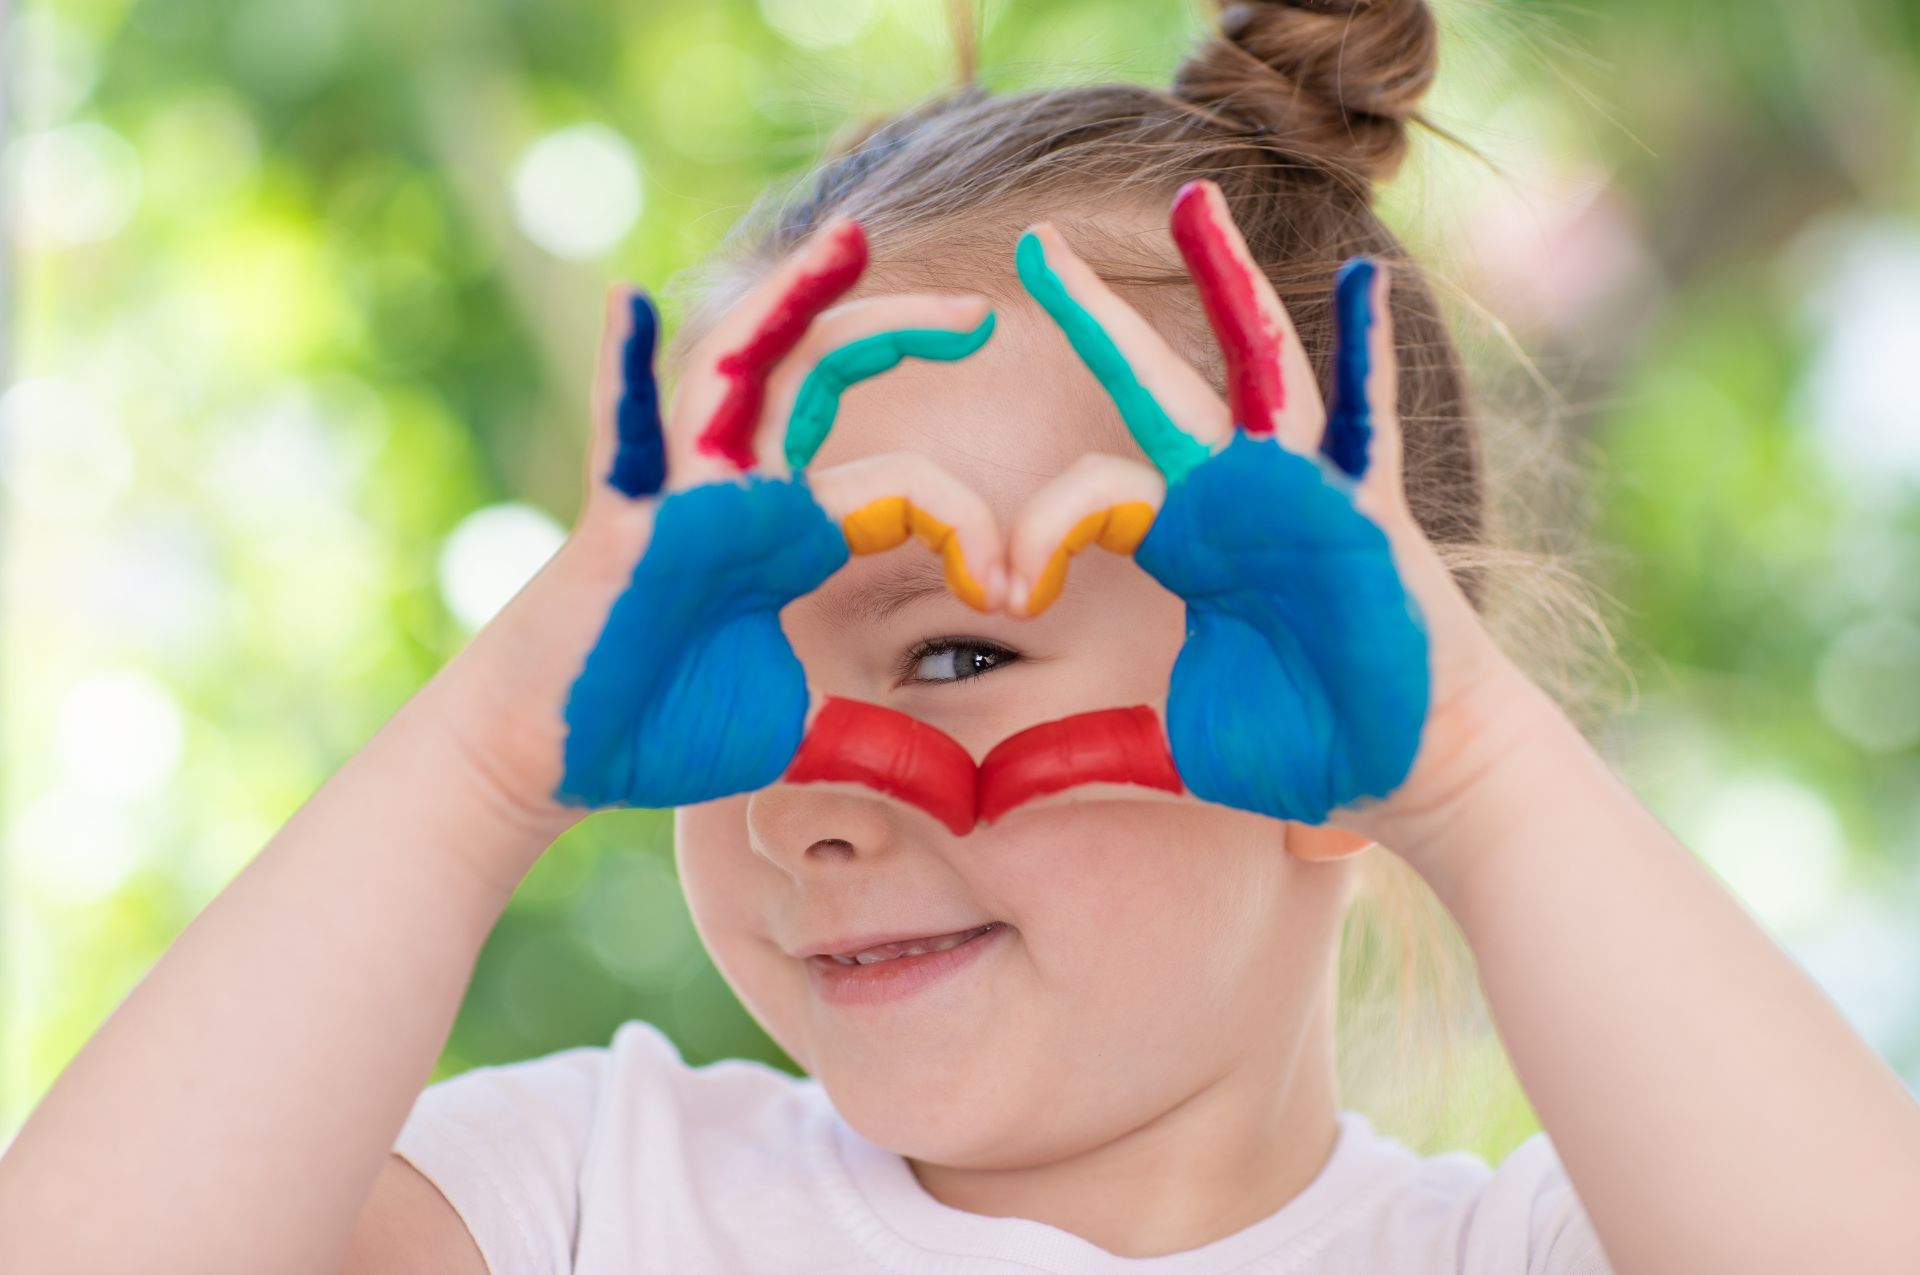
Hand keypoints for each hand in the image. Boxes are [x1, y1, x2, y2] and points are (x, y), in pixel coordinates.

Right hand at [423, 215, 1003, 839]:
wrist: (557, 755)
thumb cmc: (666, 727)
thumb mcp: (803, 732)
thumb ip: (883, 745)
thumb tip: (968, 794)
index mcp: (793, 531)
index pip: (902, 487)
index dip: (968, 526)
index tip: (1014, 587)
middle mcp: (742, 491)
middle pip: (822, 378)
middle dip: (897, 332)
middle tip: (984, 314)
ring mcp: (679, 495)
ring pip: (738, 370)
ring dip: (788, 300)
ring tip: (847, 241)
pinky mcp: (623, 523)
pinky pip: (622, 435)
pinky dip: (621, 370)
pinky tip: (628, 304)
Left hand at [1005, 180, 1522, 849]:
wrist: (1411, 772)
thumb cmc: (1301, 748)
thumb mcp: (1171, 749)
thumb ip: (1085, 753)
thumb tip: (988, 795)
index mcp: (1184, 541)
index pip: (1088, 496)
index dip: (1033, 535)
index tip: (1005, 597)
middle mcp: (1236, 498)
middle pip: (1155, 387)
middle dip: (1095, 317)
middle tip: (1033, 246)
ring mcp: (1306, 493)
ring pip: (1258, 370)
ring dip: (1226, 286)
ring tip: (1190, 203)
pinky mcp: (1371, 511)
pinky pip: (1371, 422)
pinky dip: (1372, 353)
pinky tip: (1363, 279)